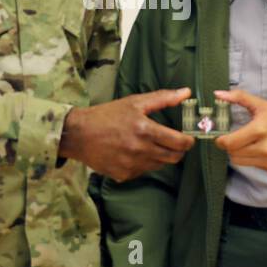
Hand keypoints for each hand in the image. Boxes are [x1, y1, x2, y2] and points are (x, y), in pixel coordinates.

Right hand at [58, 88, 195, 181]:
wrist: (79, 134)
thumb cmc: (107, 115)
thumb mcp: (134, 102)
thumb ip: (163, 98)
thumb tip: (187, 92)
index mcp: (145, 130)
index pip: (179, 142)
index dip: (188, 141)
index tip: (188, 138)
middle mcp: (140, 150)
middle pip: (173, 157)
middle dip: (178, 150)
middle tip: (173, 142)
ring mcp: (132, 165)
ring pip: (159, 165)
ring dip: (161, 156)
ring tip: (151, 144)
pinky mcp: (124, 175)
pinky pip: (143, 171)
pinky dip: (144, 163)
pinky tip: (135, 153)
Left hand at [212, 89, 266, 171]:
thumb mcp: (261, 104)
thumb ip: (238, 97)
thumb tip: (218, 94)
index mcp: (259, 129)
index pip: (230, 143)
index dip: (221, 140)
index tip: (220, 136)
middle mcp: (264, 147)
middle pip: (232, 153)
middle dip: (229, 146)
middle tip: (232, 138)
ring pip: (239, 161)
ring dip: (237, 153)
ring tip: (244, 143)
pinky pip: (251, 165)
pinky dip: (249, 158)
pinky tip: (256, 148)